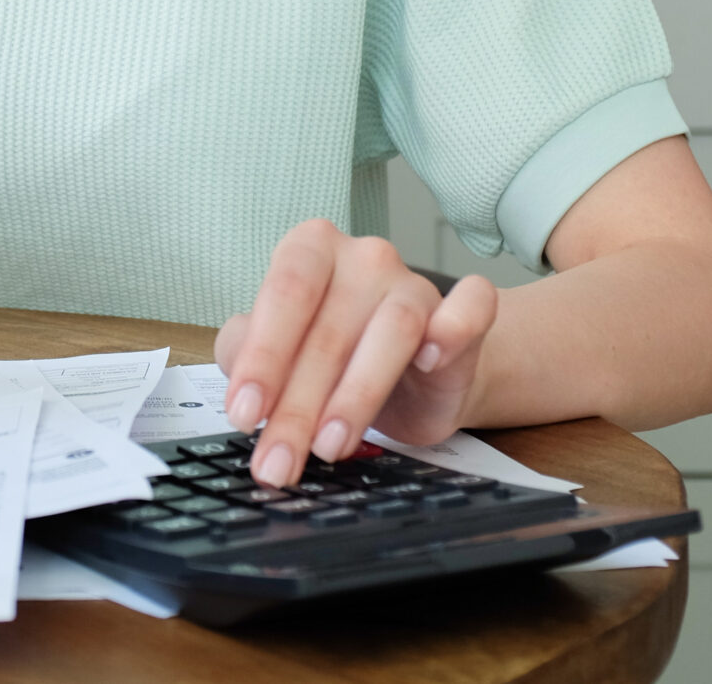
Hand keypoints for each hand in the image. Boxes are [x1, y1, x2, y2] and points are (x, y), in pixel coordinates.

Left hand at [213, 220, 499, 487]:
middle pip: (328, 330)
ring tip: (329, 447)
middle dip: (297, 406)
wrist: (419, 375)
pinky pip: (471, 307)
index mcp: (309, 251)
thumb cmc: (337, 357)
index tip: (244, 415)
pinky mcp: (467, 313)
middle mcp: (363, 259)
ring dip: (357, 395)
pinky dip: (453, 327)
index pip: (283, 296)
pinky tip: (430, 359)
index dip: (262, 359)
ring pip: (392, 331)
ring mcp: (416, 282)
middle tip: (278, 460)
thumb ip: (248, 355)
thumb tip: (240, 387)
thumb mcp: (283, 356)